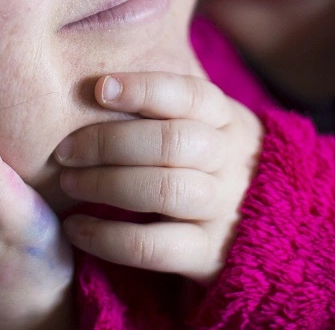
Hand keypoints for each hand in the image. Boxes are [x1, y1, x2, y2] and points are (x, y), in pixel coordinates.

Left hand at [54, 72, 262, 283]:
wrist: (269, 226)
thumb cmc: (210, 162)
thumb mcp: (208, 126)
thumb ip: (167, 104)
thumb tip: (98, 79)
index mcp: (227, 120)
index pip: (190, 95)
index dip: (144, 89)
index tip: (99, 88)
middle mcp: (229, 161)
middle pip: (171, 142)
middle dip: (108, 142)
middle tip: (65, 151)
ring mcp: (222, 209)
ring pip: (163, 190)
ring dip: (105, 184)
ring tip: (69, 183)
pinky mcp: (208, 255)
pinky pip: (152, 246)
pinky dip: (105, 236)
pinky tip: (76, 227)